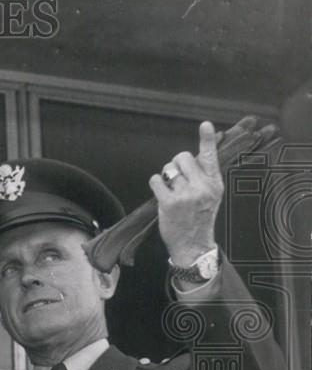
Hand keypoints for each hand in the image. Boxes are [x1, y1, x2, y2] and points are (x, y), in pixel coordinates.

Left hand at [149, 121, 222, 266]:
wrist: (194, 244)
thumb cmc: (199, 217)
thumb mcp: (211, 195)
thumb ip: (203, 176)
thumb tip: (188, 157)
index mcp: (214, 183)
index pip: (211, 156)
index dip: (207, 139)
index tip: (204, 124)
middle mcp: (202, 186)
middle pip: (182, 157)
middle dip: (176, 163)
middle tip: (177, 178)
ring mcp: (186, 195)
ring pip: (168, 168)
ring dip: (166, 176)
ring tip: (172, 190)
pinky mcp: (169, 203)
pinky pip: (156, 180)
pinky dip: (156, 185)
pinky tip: (162, 195)